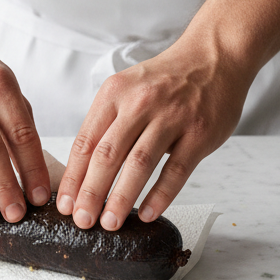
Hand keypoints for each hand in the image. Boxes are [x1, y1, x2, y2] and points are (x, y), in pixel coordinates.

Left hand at [56, 39, 251, 229]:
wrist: (214, 56)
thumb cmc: (167, 80)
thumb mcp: (128, 89)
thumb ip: (108, 124)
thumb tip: (83, 172)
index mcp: (114, 94)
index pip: (86, 142)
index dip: (73, 177)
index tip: (65, 204)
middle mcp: (140, 103)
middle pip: (108, 155)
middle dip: (91, 193)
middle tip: (83, 221)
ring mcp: (172, 117)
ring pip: (139, 164)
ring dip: (121, 198)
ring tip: (110, 223)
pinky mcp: (199, 132)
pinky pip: (176, 170)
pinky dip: (160, 195)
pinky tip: (147, 213)